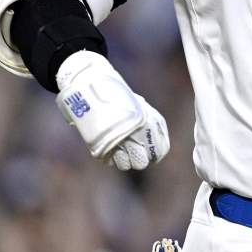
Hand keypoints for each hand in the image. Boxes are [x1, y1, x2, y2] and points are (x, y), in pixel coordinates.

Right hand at [55, 51, 169, 170]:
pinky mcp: (99, 146)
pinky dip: (110, 156)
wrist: (91, 85)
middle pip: (141, 162)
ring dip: (123, 159)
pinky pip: (109, 161)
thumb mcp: (139, 105)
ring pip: (125, 165)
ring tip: (120, 147)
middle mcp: (134, 135)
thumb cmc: (118, 94)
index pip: (160, 151)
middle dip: (139, 159)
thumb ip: (149, 123)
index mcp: (148, 124)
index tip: (152, 153)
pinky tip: (109, 145)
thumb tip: (155, 141)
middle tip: (134, 150)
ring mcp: (116, 142)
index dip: (156, 154)